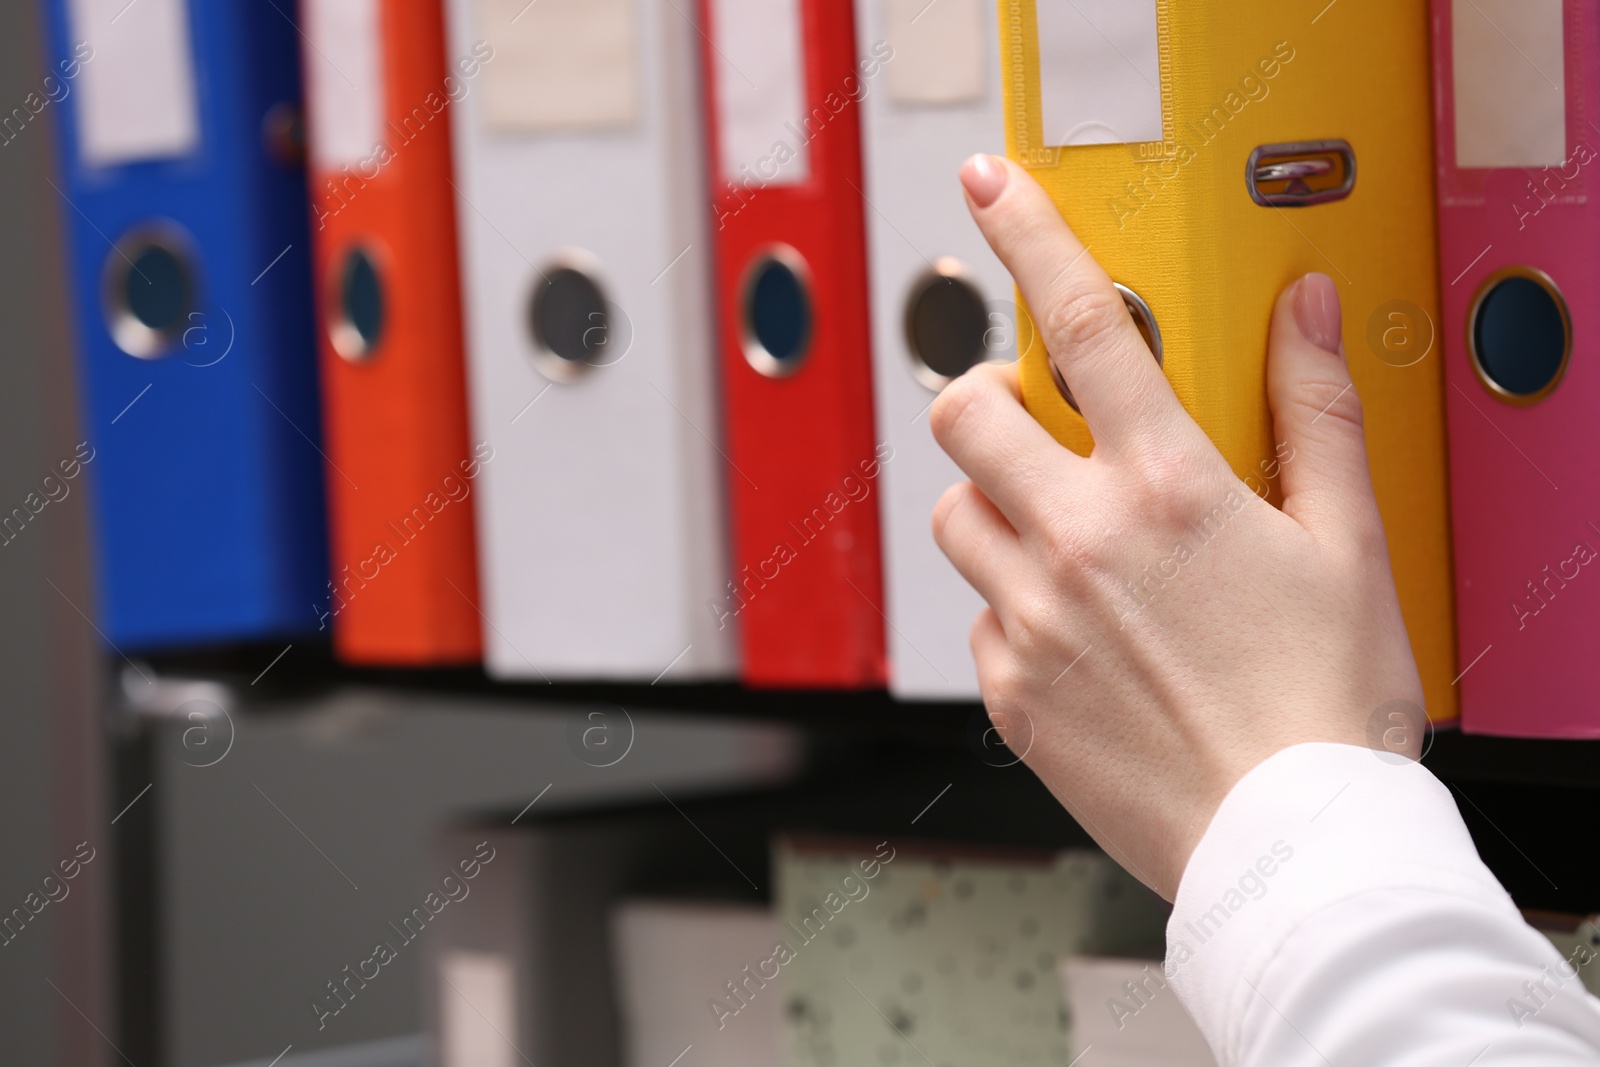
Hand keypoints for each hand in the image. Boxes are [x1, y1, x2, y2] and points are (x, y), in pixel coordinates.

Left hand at [931, 155, 1422, 900]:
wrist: (1291, 844)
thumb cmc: (1326, 703)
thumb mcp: (1349, 540)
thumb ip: (1314, 411)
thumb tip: (1303, 314)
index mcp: (1168, 488)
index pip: (1085, 323)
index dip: (1029, 236)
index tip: (993, 191)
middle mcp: (1081, 543)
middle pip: (962, 412)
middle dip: (988, 398)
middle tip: (1038, 425)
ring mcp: (1033, 620)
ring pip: (952, 515)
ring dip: (993, 507)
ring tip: (1066, 540)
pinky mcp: (1008, 693)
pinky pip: (975, 617)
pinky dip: (1010, 607)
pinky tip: (1077, 634)